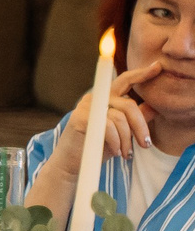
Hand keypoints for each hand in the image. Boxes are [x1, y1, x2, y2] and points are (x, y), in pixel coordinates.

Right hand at [30, 62, 164, 215]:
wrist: (73, 163)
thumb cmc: (97, 147)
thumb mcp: (122, 132)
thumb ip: (136, 119)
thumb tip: (155, 106)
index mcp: (107, 98)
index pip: (125, 81)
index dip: (141, 74)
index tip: (157, 67)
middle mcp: (96, 98)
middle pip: (129, 105)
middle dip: (140, 127)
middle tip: (145, 145)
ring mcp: (86, 106)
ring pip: (120, 119)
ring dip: (127, 140)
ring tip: (126, 154)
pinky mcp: (80, 118)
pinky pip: (108, 127)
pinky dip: (116, 142)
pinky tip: (116, 152)